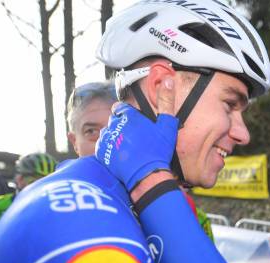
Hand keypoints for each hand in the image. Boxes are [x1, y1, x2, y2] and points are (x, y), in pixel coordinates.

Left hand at [94, 76, 176, 190]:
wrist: (146, 175)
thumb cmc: (158, 151)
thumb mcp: (167, 125)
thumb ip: (166, 101)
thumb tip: (168, 79)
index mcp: (129, 116)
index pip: (119, 107)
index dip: (125, 114)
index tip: (133, 122)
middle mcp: (114, 125)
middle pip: (112, 121)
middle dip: (120, 126)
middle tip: (133, 138)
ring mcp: (107, 139)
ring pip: (107, 133)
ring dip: (115, 138)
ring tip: (127, 148)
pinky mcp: (102, 153)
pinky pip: (102, 146)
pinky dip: (109, 150)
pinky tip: (121, 156)